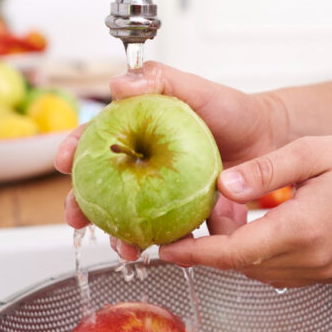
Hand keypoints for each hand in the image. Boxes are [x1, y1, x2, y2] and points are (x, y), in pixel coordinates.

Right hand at [55, 61, 288, 257]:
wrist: (270, 138)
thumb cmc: (231, 110)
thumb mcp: (197, 89)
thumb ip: (160, 79)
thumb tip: (119, 84)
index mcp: (137, 133)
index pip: (96, 140)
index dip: (74, 150)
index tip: (62, 162)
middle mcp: (144, 166)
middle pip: (103, 188)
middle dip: (83, 207)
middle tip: (75, 219)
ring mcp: (163, 193)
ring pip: (132, 218)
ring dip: (121, 237)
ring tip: (124, 248)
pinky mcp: (187, 215)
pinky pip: (173, 234)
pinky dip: (170, 246)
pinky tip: (168, 252)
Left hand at [158, 135, 331, 286]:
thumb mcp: (311, 152)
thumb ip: (264, 170)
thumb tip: (222, 184)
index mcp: (302, 229)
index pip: (234, 253)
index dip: (194, 253)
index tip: (164, 249)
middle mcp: (309, 259)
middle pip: (240, 264)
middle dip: (212, 244)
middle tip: (198, 212)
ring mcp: (319, 272)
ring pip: (257, 271)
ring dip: (235, 249)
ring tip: (227, 214)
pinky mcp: (325, 273)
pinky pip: (277, 271)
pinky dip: (258, 254)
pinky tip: (259, 225)